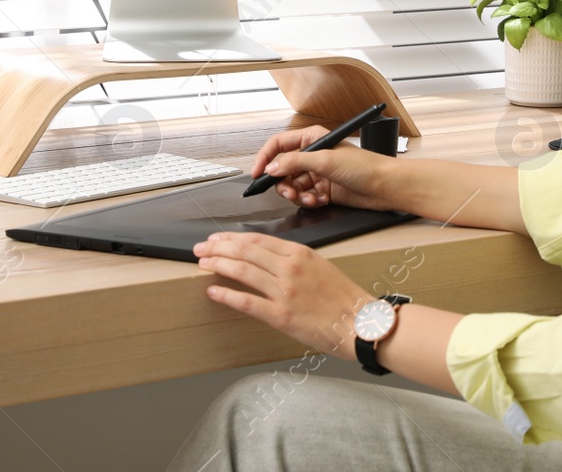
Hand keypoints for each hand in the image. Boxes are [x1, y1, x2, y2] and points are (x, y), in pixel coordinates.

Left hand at [194, 231, 371, 360]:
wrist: (361, 323)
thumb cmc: (344, 297)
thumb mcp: (320, 265)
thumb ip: (293, 260)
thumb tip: (266, 258)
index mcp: (300, 253)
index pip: (257, 240)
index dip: (232, 238)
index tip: (217, 238)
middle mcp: (290, 268)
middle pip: (245, 251)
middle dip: (218, 248)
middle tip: (201, 248)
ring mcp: (285, 292)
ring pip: (243, 271)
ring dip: (218, 265)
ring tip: (202, 263)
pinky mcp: (282, 316)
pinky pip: (247, 302)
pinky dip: (227, 294)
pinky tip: (213, 290)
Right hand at [252, 126, 392, 210]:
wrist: (385, 186)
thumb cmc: (365, 165)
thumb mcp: (325, 160)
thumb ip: (295, 163)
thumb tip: (272, 167)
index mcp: (312, 138)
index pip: (278, 145)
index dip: (265, 158)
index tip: (257, 173)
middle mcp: (313, 155)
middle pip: (283, 170)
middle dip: (284, 183)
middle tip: (291, 192)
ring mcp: (318, 173)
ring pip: (293, 186)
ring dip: (298, 195)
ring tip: (310, 198)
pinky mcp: (323, 189)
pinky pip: (305, 197)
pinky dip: (309, 201)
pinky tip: (320, 200)